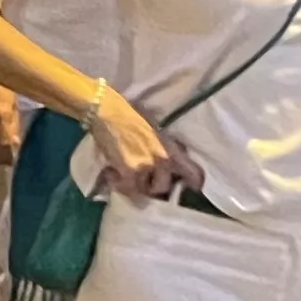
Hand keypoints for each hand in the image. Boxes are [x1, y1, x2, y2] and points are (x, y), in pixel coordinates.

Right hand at [83, 86, 196, 201]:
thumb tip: (172, 158)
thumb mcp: (156, 129)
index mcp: (172, 149)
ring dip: (135, 186)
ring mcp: (144, 167)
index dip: (193, 185)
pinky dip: (118, 184)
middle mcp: (162, 161)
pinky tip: (112, 174)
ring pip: (143, 191)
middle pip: (163, 188)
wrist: (106, 110)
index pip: (194, 174)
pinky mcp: (126, 171)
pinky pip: (126, 188)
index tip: (188, 189)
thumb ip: (166, 146)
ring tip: (127, 177)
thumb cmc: (130, 114)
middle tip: (146, 181)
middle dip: (155, 187)